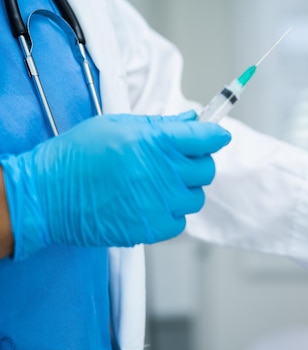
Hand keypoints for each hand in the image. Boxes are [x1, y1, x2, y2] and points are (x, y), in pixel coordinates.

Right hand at [1, 111, 230, 259]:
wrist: (49, 194)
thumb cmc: (79, 155)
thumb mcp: (118, 125)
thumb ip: (160, 124)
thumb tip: (192, 120)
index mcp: (157, 141)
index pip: (208, 138)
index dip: (214, 136)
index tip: (216, 136)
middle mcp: (165, 172)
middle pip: (207, 169)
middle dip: (196, 163)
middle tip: (176, 162)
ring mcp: (162, 203)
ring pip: (196, 197)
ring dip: (183, 190)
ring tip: (157, 185)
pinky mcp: (154, 228)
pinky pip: (180, 221)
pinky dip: (171, 214)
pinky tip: (150, 204)